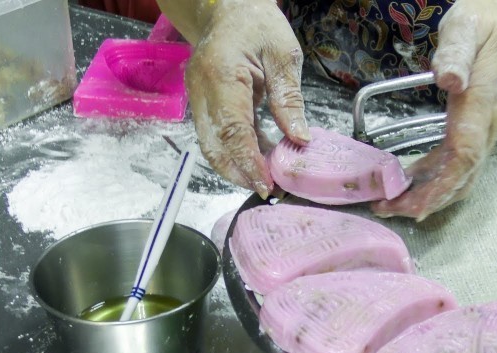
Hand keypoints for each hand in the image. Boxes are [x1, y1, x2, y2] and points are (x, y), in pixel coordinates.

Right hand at [161, 0, 309, 198]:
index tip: (266, 185)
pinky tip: (258, 158)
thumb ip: (288, 98)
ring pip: (211, 145)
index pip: (232, 129)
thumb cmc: (257, 25)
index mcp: (222, 75)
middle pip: (213, 145)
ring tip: (266, 179)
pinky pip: (216, 135)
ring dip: (236, 166)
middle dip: (238, 173)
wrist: (227, 9)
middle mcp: (202, 91)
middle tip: (267, 190)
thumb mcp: (283, 55)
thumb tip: (299, 139)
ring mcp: (198, 98)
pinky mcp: (202, 104)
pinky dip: (235, 151)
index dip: (248, 161)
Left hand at [371, 0, 496, 220]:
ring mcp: (483, 134)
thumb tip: (449, 80)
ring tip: (388, 203)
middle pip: (460, 176)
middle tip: (386, 208)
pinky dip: (431, 180)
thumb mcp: (469, 27)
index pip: (465, 153)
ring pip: (459, 178)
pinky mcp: (475, 134)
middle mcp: (487, 127)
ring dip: (426, 196)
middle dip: (426, 199)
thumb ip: (457, 52)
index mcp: (481, 103)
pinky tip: (406, 183)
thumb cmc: (489, 27)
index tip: (417, 205)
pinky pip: (455, 166)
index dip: (442, 183)